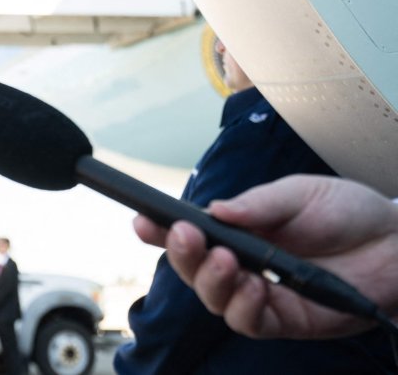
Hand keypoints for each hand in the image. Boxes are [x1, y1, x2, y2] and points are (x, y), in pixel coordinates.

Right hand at [133, 175, 397, 339]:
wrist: (397, 241)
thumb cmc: (347, 213)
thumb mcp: (301, 193)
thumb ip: (260, 204)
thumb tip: (216, 209)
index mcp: (237, 230)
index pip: (190, 233)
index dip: (160, 230)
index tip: (142, 220)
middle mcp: (242, 264)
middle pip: (193, 270)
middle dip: (182, 255)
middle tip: (186, 236)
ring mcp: (262, 295)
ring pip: (215, 300)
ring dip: (211, 281)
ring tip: (226, 260)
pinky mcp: (288, 320)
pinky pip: (252, 322)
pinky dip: (244, 307)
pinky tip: (253, 288)